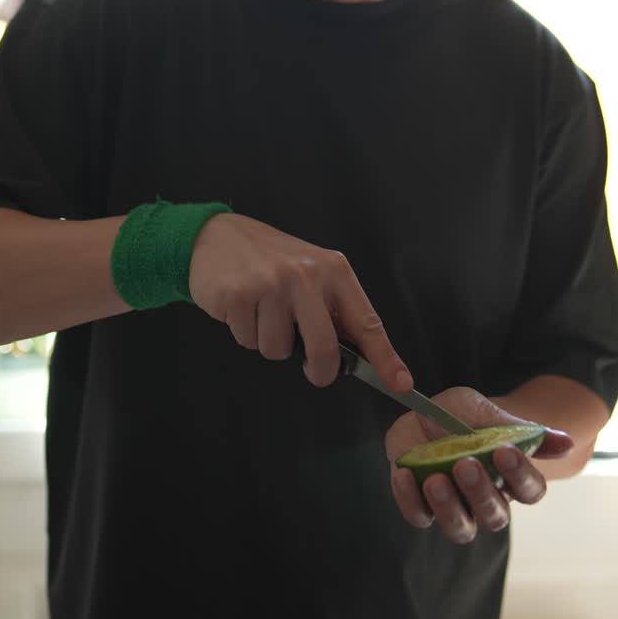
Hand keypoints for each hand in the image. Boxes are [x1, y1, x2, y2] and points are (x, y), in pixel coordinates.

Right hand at [189, 213, 411, 391]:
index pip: (366, 322)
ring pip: (278, 350)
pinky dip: (245, 332)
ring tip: (263, 312)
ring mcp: (270, 284)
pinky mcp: (238, 295)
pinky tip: (243, 306)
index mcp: (333, 270)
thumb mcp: (312, 273)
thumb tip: (358, 357)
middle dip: (319, 371)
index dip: (385, 357)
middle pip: (323, 349)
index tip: (400, 383)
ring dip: (270, 342)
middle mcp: (305, 275)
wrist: (217, 235)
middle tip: (312, 369)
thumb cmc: (270, 260)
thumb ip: (332, 310)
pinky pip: (247, 341)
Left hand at [386, 386, 573, 543]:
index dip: (521, 476)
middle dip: (481, 493)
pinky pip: (419, 516)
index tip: (504, 451)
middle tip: (465, 465)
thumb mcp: (488, 412)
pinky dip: (410, 500)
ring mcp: (454, 507)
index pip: (530, 490)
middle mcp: (486, 500)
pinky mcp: (421, 506)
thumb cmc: (462, 416)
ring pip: (461, 529)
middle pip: (496, 516)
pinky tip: (403, 476)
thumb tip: (566, 442)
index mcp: (510, 478)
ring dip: (449, 507)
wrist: (423, 413)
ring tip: (435, 480)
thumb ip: (521, 430)